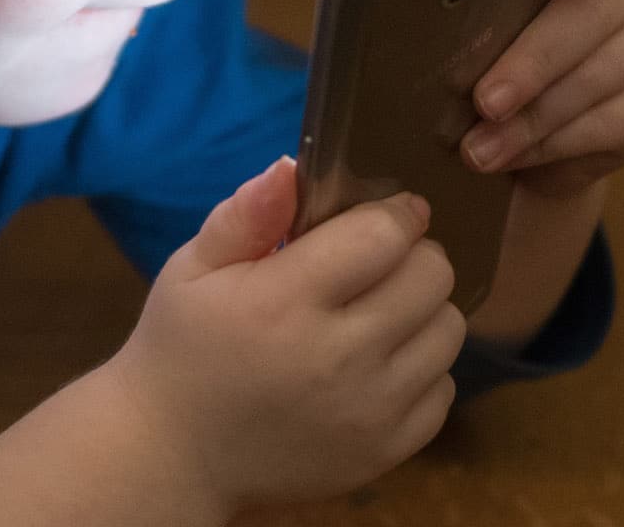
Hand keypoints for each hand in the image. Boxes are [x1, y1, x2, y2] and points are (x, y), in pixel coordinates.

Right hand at [101, 158, 463, 513]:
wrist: (175, 456)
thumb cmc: (182, 349)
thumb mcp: (192, 270)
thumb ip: (245, 215)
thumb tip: (292, 167)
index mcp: (284, 302)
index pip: (384, 236)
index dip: (396, 212)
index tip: (390, 210)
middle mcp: (338, 358)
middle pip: (431, 278)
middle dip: (415, 255)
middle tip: (381, 261)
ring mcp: (368, 412)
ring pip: (448, 330)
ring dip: (423, 310)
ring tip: (381, 311)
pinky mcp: (386, 452)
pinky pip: (443, 389)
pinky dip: (422, 369)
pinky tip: (378, 364)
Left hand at [462, 0, 623, 197]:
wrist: (521, 115)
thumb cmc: (479, 43)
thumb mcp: (459, 12)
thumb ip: (444, 1)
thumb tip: (392, 17)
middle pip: (598, 6)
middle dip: (536, 58)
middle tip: (486, 100)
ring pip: (608, 71)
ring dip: (538, 116)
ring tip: (483, 146)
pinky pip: (619, 121)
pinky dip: (560, 143)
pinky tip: (517, 155)